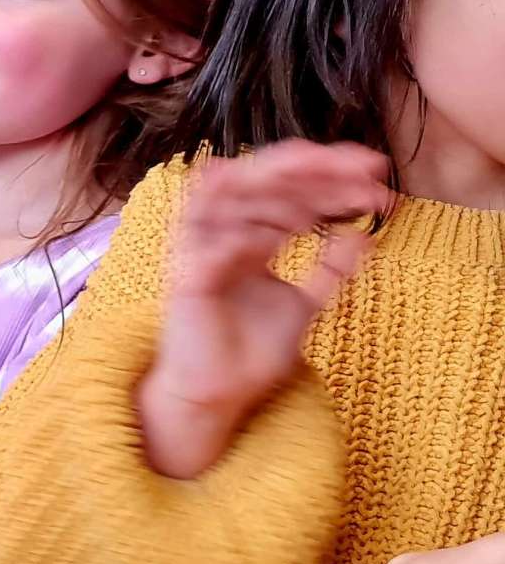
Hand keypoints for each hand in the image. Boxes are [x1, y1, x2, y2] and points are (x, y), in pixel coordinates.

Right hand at [138, 143, 390, 478]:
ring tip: (335, 192)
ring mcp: (201, 252)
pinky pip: (213, 240)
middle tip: (364, 167)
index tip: (376, 173)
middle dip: (314, 166)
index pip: (284, 189)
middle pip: (260, 177)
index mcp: (245, 238)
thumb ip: (329, 268)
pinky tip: (294, 227)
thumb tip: (365, 234)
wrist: (219, 397)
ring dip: (285, 187)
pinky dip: (251, 228)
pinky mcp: (187, 278)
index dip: (329, 175)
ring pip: (232, 194)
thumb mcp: (303, 303)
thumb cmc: (249, 355)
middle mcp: (220, 236)